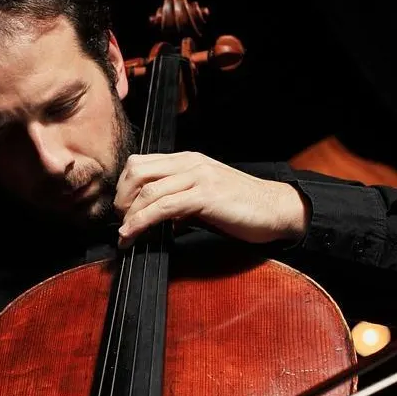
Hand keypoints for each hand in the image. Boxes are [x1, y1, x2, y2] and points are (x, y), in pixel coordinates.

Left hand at [113, 152, 309, 246]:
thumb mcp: (203, 200)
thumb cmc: (242, 207)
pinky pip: (162, 207)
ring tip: (124, 234)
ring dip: (128, 216)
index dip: (124, 188)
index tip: (121, 211)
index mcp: (187, 160)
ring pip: (147, 190)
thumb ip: (178, 204)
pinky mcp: (205, 196)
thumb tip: (157, 221)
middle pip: (137, 172)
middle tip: (120, 222)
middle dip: (121, 199)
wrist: (276, 209)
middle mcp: (190, 163)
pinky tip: (133, 235)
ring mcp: (197, 177)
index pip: (140, 163)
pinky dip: (141, 222)